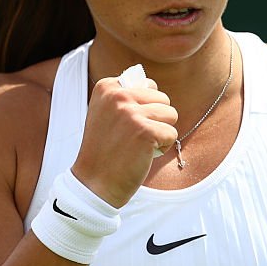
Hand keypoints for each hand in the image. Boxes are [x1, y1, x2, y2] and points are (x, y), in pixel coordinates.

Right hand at [71, 77, 177, 206]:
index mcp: (107, 87)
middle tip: (134, 137)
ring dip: (161, 132)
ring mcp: (130, 112)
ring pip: (171, 114)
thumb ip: (125, 96)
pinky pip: (172, 133)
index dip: (145, 108)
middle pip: (163, 98)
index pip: (148, 85)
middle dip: (157, 119)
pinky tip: (143, 154)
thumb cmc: (105, 150)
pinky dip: (163, 147)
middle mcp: (118, 95)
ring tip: (140, 144)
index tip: (124, 125)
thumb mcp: (106, 113)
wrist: (95, 183)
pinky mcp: (145, 131)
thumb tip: (150, 82)